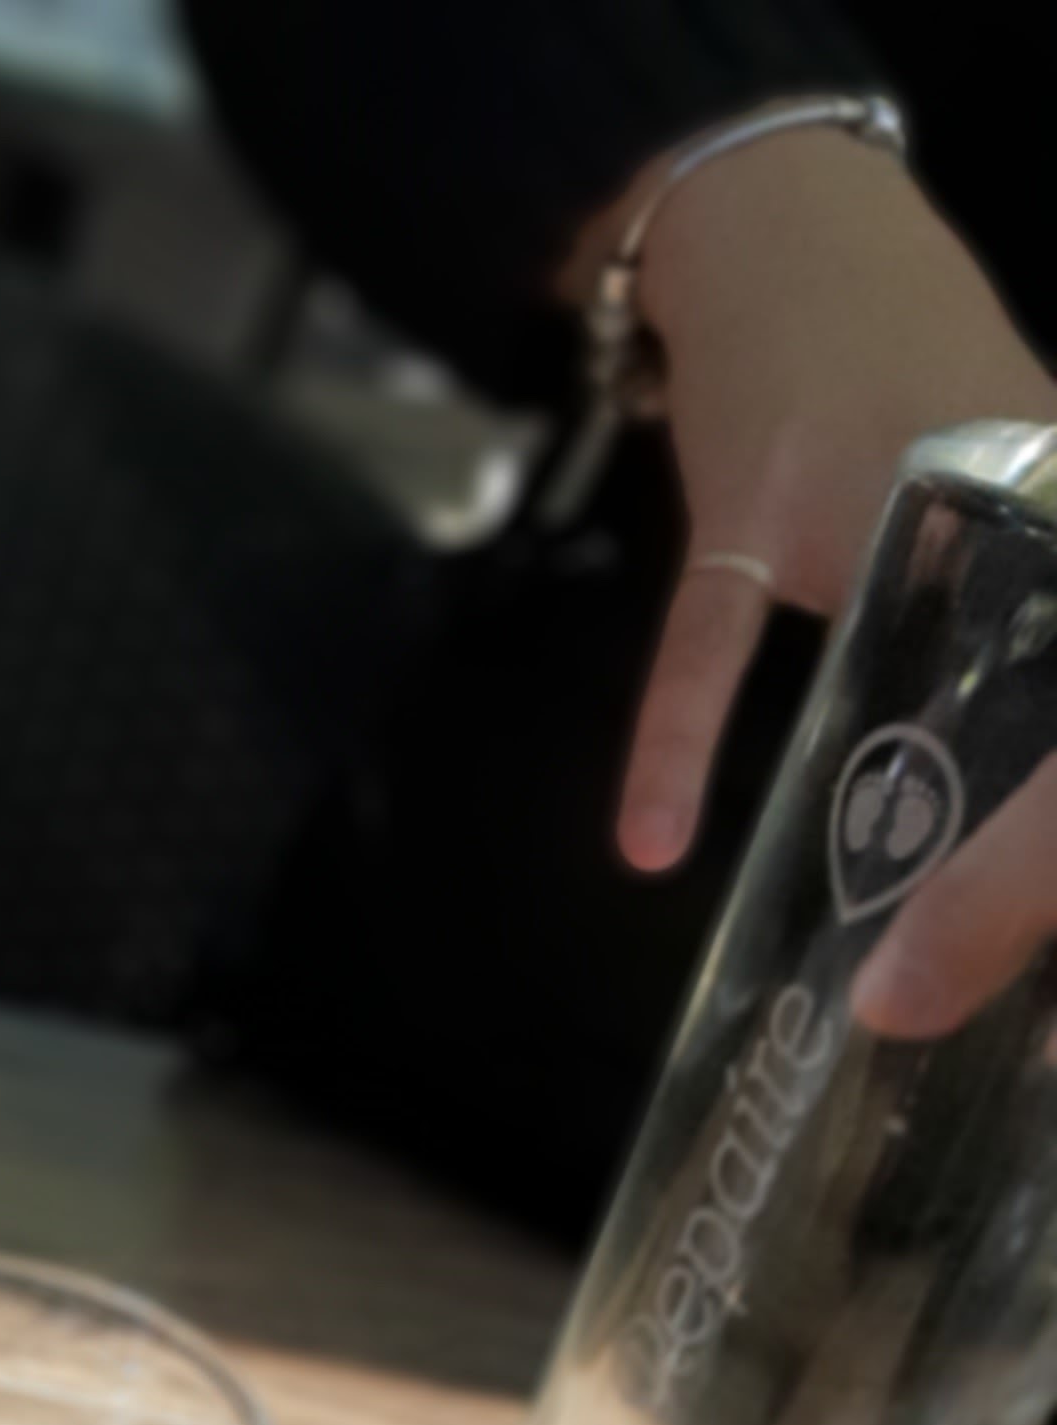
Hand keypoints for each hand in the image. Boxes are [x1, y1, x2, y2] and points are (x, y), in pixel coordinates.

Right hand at [585, 126, 1056, 1026]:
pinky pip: (708, 645)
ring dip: (885, 809)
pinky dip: (673, 742)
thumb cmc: (901, 342)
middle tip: (1011, 956)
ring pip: (874, 679)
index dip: (1052, 787)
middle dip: (1001, 823)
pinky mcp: (746, 507)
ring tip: (900, 957)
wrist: (780, 224)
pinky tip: (650, 842)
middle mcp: (979, 481)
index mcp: (1050, 483)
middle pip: (995, 692)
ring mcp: (856, 494)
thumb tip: (1029, 743)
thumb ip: (1034, 553)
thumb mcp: (1016, 437)